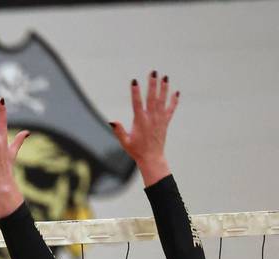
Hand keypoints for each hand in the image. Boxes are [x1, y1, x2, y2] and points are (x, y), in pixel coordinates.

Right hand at [109, 71, 179, 185]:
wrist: (152, 158)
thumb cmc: (136, 150)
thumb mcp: (125, 141)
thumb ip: (119, 130)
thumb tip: (111, 121)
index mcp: (140, 122)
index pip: (137, 103)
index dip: (135, 92)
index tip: (134, 81)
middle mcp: (151, 118)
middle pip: (152, 98)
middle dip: (152, 84)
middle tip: (153, 72)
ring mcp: (160, 119)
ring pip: (162, 101)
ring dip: (164, 88)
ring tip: (165, 77)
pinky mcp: (165, 122)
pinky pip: (171, 109)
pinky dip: (174, 100)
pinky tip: (176, 92)